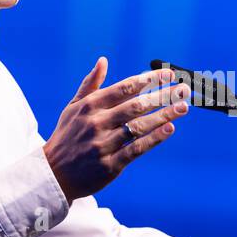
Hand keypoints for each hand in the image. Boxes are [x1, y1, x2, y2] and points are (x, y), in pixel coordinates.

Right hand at [43, 57, 189, 201]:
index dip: (149, 80)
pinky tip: (170, 128)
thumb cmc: (66, 137)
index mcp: (89, 106)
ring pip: (139, 127)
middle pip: (136, 106)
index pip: (124, 88)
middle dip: (163, 96)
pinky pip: (136, 149)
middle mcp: (96, 123)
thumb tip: (103, 60)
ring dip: (164, 115)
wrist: (53, 175)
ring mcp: (103, 144)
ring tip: (183, 106)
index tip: (168, 74)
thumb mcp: (72, 108)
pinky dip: (154, 138)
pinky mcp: (110, 165)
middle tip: (183, 89)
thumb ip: (90, 85)